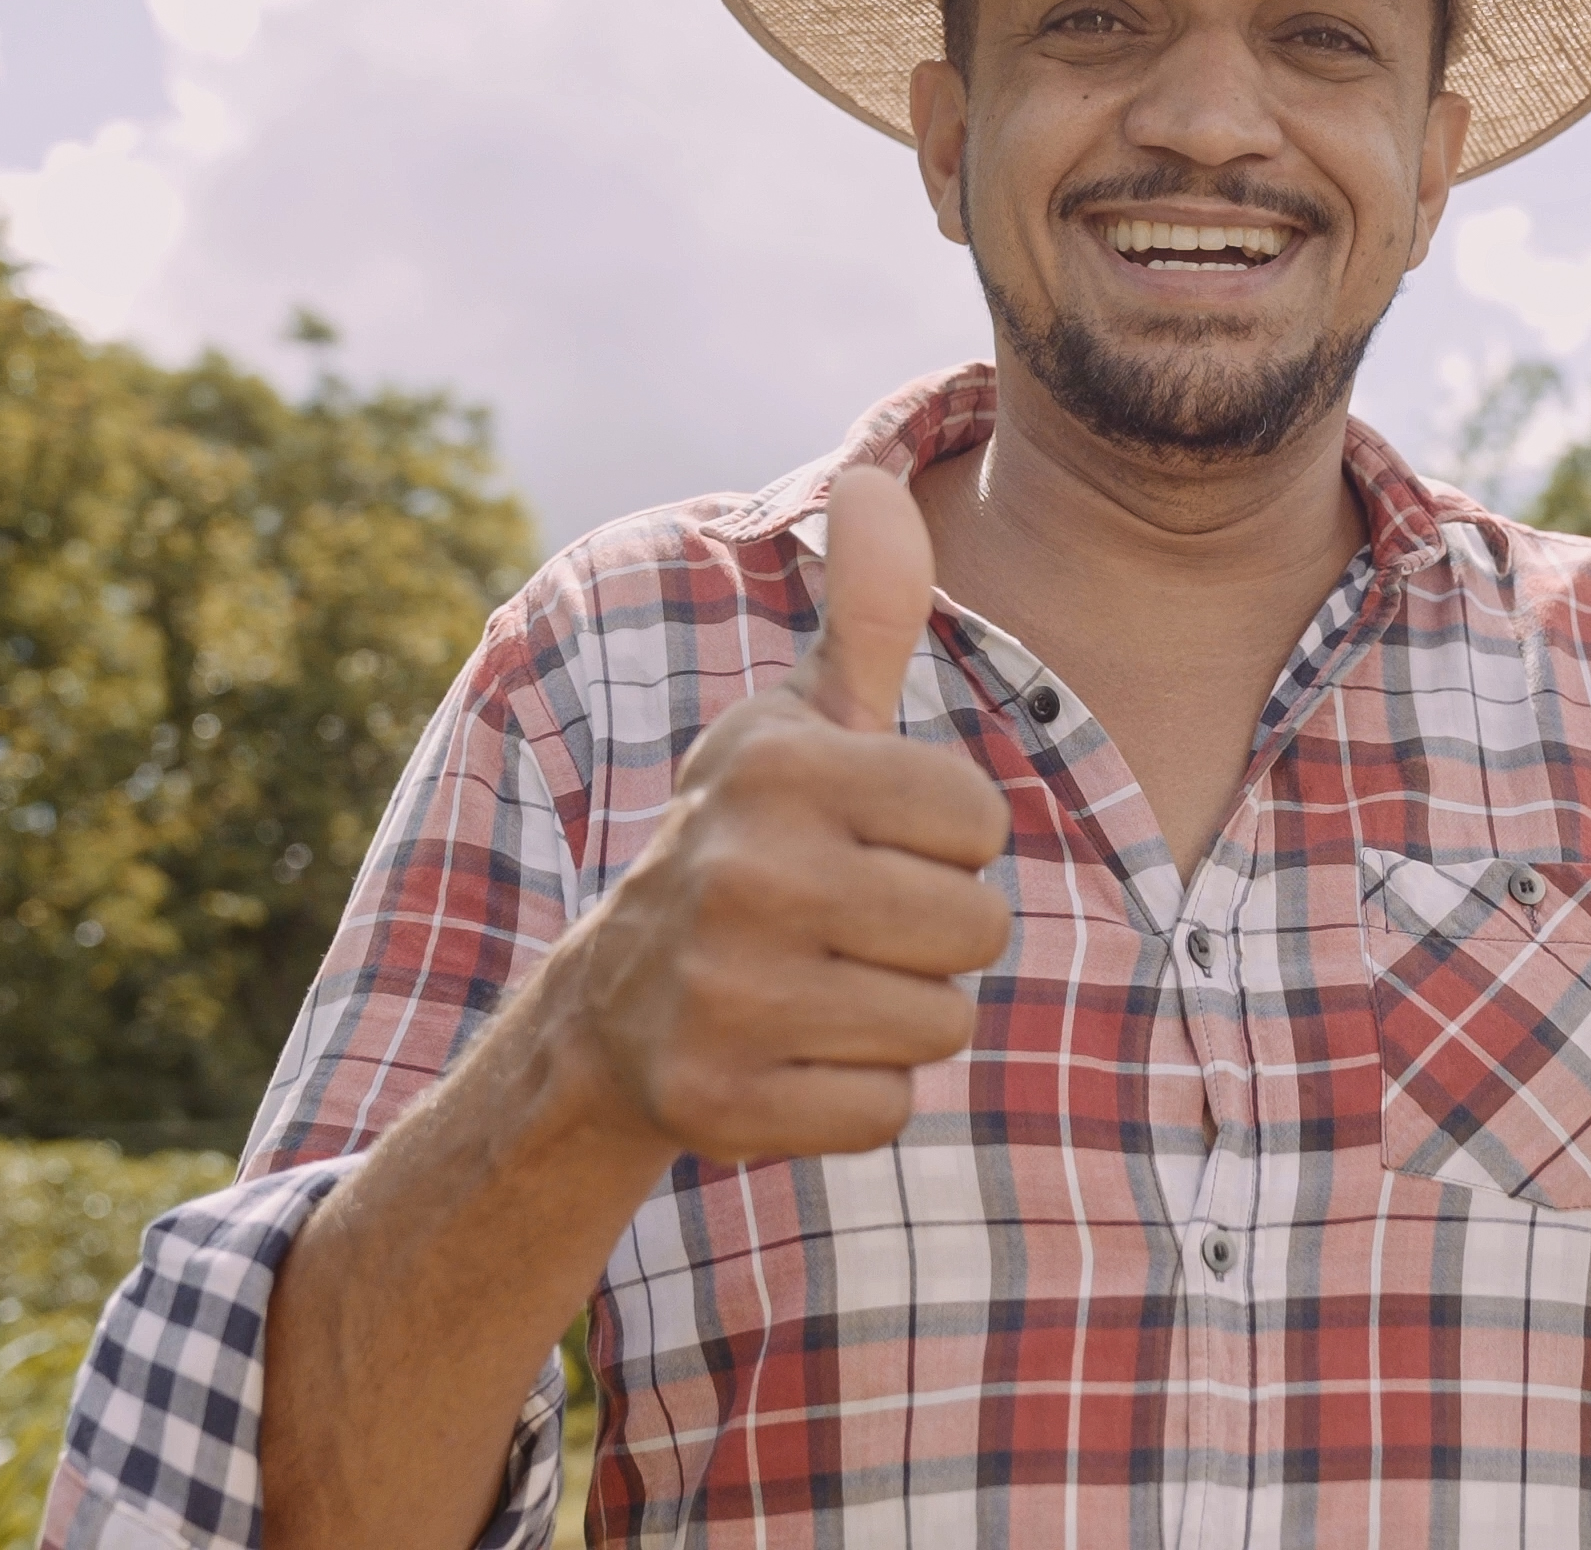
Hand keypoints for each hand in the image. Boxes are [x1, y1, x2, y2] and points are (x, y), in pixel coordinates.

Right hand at [557, 467, 1013, 1162]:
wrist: (609, 1010)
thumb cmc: (751, 846)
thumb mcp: (799, 728)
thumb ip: (865, 613)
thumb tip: (876, 478)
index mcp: (779, 766)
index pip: (981, 823)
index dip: (945, 844)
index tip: (867, 844)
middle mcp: (743, 870)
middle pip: (977, 930)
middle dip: (931, 938)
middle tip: (844, 928)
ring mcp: (724, 992)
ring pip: (941, 1025)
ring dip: (897, 1018)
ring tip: (818, 988)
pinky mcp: (720, 1101)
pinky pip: (885, 1111)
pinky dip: (855, 1097)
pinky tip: (789, 1058)